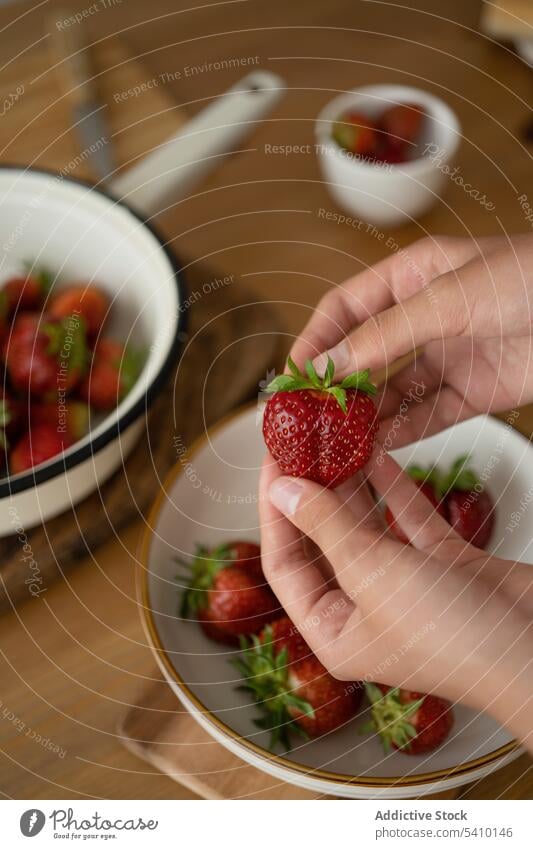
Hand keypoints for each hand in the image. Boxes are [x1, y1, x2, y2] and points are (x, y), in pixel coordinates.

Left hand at [259, 450, 532, 750]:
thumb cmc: (450, 631)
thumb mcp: (373, 573)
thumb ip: (326, 526)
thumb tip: (280, 489)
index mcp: (333, 631)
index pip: (285, 563)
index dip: (274, 510)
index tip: (272, 461)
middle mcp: (362, 610)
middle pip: (322, 541)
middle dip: (311, 492)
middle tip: (300, 442)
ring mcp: (403, 586)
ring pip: (365, 527)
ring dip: (350, 485)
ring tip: (332, 438)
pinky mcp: (440, 565)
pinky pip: (406, 521)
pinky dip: (393, 490)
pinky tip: (377, 453)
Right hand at [290, 234, 532, 447]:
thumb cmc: (531, 280)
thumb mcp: (450, 297)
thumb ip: (387, 333)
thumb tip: (329, 363)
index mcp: (411, 279)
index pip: (345, 310)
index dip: (315, 340)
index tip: (293, 376)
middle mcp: (423, 319)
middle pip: (363, 355)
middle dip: (334, 386)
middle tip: (307, 419)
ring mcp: (447, 357)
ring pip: (391, 391)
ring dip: (364, 416)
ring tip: (336, 443)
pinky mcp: (472, 393)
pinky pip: (427, 416)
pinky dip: (402, 432)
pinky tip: (378, 448)